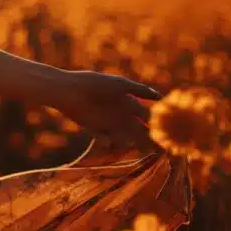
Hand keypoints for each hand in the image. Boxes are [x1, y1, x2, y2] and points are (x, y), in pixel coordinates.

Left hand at [43, 70, 161, 150]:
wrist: (67, 89)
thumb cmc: (94, 83)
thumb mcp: (119, 84)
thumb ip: (139, 90)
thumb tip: (160, 96)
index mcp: (128, 102)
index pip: (147, 116)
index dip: (155, 124)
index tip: (163, 131)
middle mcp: (120, 113)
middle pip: (138, 130)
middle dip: (146, 138)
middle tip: (151, 146)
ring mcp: (107, 122)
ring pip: (123, 137)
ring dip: (127, 142)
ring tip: (128, 142)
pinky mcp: (93, 128)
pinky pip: (104, 139)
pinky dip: (107, 141)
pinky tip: (107, 139)